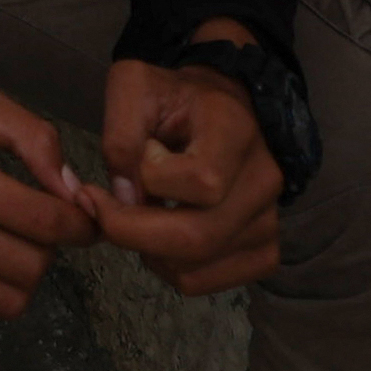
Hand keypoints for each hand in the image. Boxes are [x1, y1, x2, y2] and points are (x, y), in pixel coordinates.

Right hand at [0, 24, 108, 328]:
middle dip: (54, 248)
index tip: (84, 214)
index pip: (39, 220)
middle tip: (45, 221)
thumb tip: (72, 191)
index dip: (79, 223)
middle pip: (27, 266)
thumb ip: (32, 137)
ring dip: (26, 276)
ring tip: (17, 241)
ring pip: (3, 301)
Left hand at [94, 35, 284, 294]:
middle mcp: (264, 180)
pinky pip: (209, 282)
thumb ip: (122, 136)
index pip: (201, 182)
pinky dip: (172, 269)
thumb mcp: (134, 88)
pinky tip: (160, 236)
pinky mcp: (263, 249)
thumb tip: (124, 199)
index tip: (136, 154)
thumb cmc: (174, 96)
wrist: (218, 106)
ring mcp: (269, 219)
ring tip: (135, 216)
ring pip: (196, 267)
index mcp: (236, 131)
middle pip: (197, 238)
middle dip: (131, 232)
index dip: (151, 178)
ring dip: (148, 251)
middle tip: (101, 209)